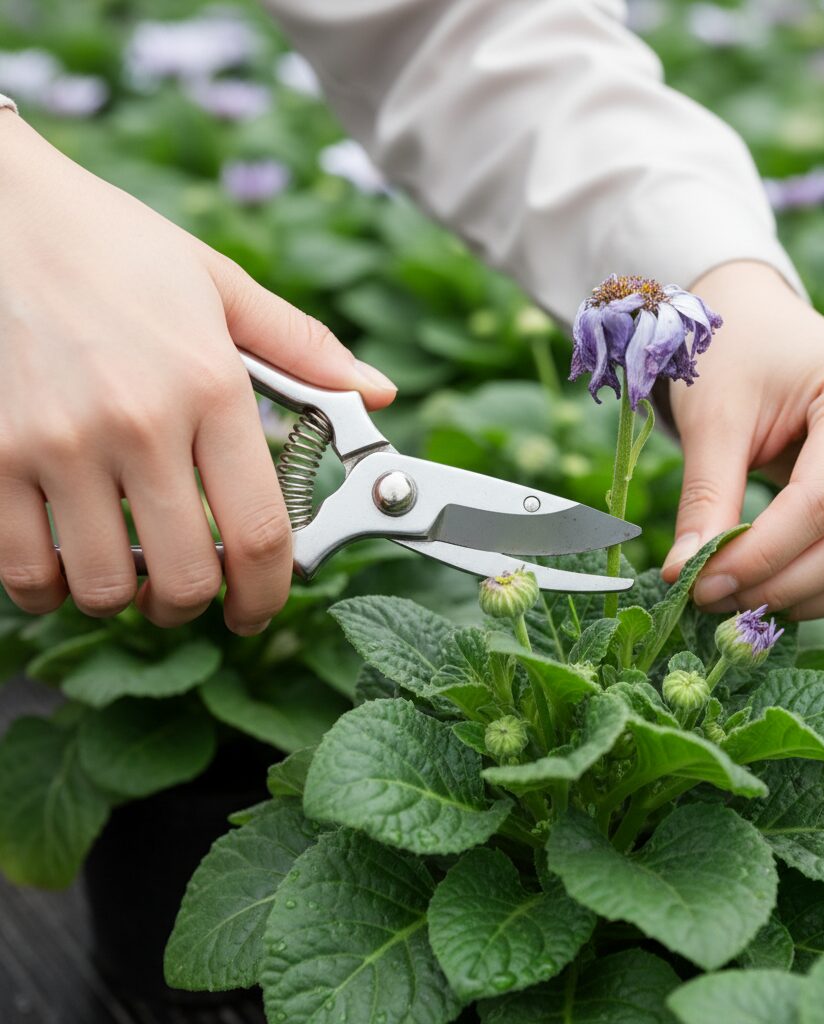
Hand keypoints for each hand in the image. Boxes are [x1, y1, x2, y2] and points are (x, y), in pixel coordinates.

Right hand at [0, 114, 395, 633]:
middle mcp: (138, 423)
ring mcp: (56, 444)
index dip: (268, 595)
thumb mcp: (222, 286)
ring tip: (128, 572)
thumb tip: (379, 393)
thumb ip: (306, 351)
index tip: (258, 609)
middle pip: (185, 578)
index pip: (260, 532)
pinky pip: (19, 567)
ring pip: (100, 588)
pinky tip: (62, 562)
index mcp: (211, 386)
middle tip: (193, 592)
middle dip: (197, 606)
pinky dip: (46, 586)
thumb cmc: (116, 248)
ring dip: (123, 600)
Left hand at [661, 260, 823, 619]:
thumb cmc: (732, 352)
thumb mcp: (713, 416)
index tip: (698, 582)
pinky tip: (759, 586)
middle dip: (774, 584)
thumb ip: (705, 496)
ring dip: (795, 597)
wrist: (756, 322)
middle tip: (705, 599)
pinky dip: (812, 588)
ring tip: (726, 596)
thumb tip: (687, 574)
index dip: (759, 555)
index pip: (819, 502)